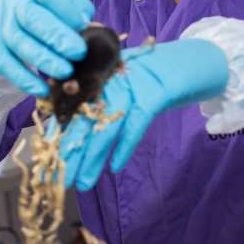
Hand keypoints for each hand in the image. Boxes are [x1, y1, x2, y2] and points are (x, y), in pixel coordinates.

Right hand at [0, 0, 94, 96]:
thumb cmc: (38, 7)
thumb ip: (77, 10)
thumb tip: (91, 29)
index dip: (67, 10)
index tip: (83, 26)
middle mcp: (12, 2)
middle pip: (32, 18)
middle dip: (57, 37)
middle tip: (79, 53)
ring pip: (19, 43)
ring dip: (44, 60)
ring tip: (66, 72)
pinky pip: (7, 66)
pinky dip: (26, 80)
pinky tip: (44, 90)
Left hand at [60, 38, 228, 189]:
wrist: (196, 61)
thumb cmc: (157, 77)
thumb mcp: (126, 87)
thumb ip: (101, 103)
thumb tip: (70, 134)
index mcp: (100, 75)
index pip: (72, 108)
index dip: (58, 136)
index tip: (46, 162)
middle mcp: (112, 76)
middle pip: (84, 117)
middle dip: (70, 151)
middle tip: (57, 180)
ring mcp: (134, 83)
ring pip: (107, 123)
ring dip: (93, 156)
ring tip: (82, 182)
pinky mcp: (157, 91)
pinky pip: (137, 121)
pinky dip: (125, 144)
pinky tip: (114, 167)